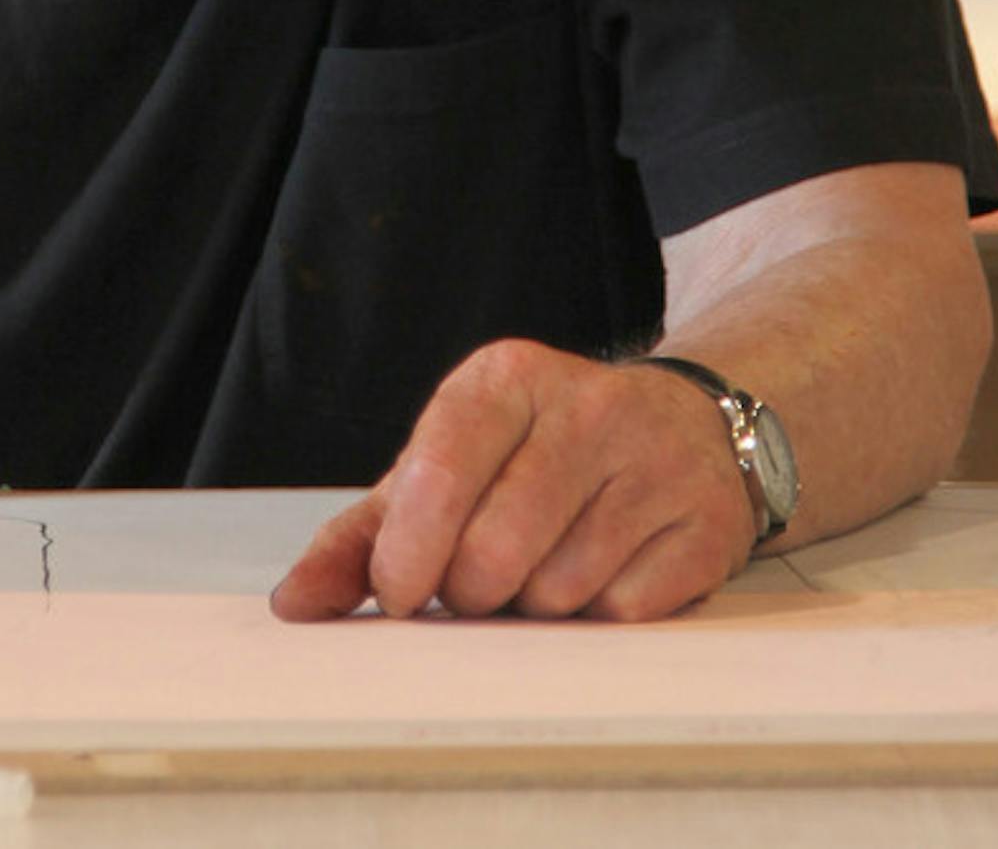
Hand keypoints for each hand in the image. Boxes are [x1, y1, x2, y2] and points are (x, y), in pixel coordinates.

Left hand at [271, 339, 756, 623]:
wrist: (685, 432)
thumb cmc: (534, 458)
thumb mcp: (445, 468)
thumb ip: (363, 534)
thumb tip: (293, 604)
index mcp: (506, 377)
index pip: (439, 470)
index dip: (407, 552)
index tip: (399, 594)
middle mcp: (586, 406)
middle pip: (492, 549)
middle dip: (468, 593)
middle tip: (476, 584)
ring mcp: (653, 464)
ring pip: (556, 589)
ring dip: (531, 609)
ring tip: (540, 571)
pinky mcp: (704, 526)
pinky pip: (621, 613)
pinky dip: (594, 619)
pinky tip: (599, 577)